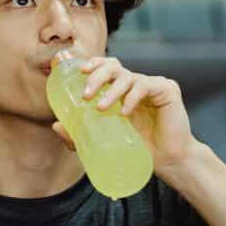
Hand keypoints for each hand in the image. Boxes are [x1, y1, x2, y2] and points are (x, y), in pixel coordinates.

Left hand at [52, 55, 196, 169]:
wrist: (169, 161)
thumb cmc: (139, 148)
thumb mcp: (103, 140)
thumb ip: (80, 133)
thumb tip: (56, 125)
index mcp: (121, 90)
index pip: (105, 68)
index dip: (92, 64)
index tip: (79, 71)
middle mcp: (135, 83)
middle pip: (113, 66)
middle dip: (97, 75)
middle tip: (86, 94)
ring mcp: (151, 85)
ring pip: (127, 76)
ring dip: (111, 90)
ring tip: (101, 107)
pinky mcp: (166, 89)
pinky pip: (144, 86)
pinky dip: (131, 97)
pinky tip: (125, 112)